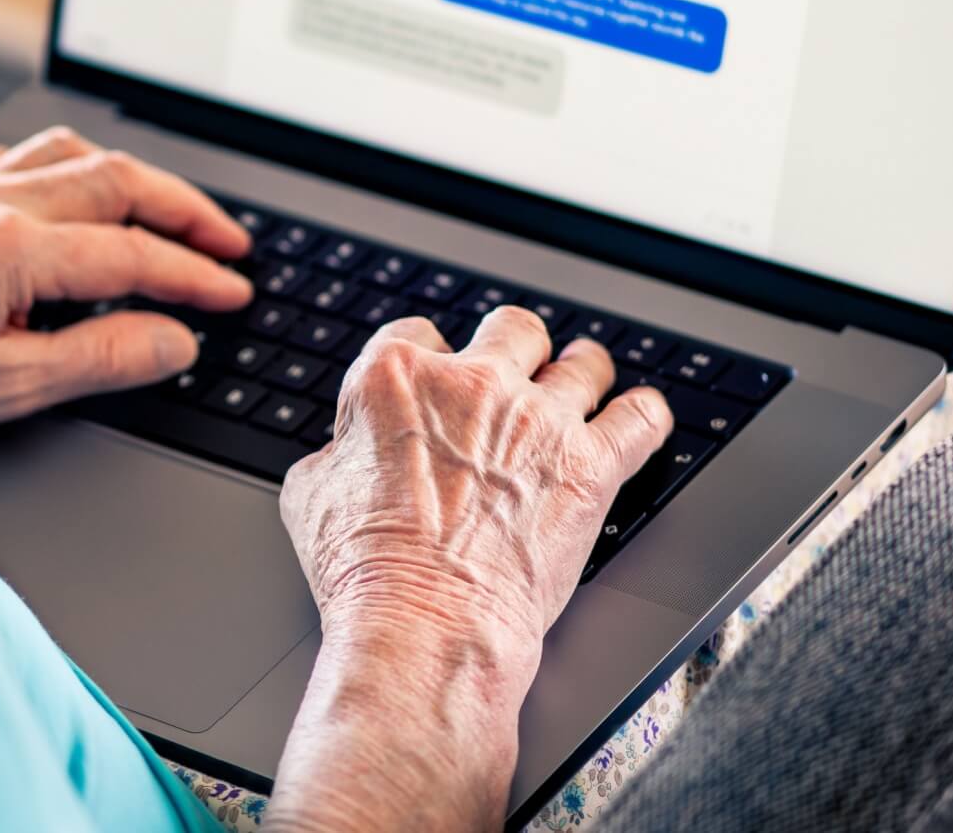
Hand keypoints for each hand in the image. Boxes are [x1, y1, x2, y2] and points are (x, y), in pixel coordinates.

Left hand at [0, 128, 252, 438]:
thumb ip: (101, 358)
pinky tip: (90, 192)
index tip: (231, 293)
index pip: (132, 254)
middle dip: (186, 210)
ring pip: (76, 153)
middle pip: (118, 180)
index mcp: (9, 252)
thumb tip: (174, 341)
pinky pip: (29, 155)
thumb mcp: (6, 386)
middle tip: (230, 243)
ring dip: (137, 179)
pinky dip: (79, 167)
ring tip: (176, 212)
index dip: (193, 275)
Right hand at [266, 308, 670, 832]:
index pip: (418, 334)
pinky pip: (641, 418)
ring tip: (582, 381)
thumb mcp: (310, 495)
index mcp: (396, 377)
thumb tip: (349, 453)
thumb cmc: (363, 570)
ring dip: (581, 373)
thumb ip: (338, 451)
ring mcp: (538, 421)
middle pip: (511, 329)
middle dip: (513, 349)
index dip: (429, 357)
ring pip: (582, 364)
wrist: (424, 624)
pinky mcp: (589, 466)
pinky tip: (637, 420)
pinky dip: (642, 417)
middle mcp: (473, 384)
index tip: (436, 376)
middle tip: (514, 372)